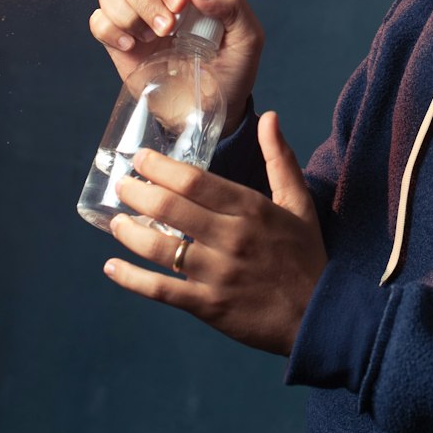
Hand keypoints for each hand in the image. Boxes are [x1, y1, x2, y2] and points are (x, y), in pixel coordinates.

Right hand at [89, 0, 264, 135]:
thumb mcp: (248, 38)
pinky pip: (98, 21)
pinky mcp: (119, 45)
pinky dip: (110, 29)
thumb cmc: (232, 71)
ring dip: (129, 12)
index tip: (182, 4)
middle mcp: (158, 0)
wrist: (211, 112)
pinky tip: (132, 46)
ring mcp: (136, 22)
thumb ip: (233, 6)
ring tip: (153, 39)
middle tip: (169, 26)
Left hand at [103, 112, 326, 356]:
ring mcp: (217, 274)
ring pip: (160, 249)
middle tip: (121, 185)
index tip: (140, 158)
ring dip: (130, 233)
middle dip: (138, 193)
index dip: (161, 168)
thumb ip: (280, 158)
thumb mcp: (300, 202)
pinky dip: (132, 280)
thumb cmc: (306, 255)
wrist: (320, 315)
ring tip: (116, 221)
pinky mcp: (209, 306)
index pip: (195, 182)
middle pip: (171, 210)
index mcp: (251, 209)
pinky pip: (162, 290)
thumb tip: (269, 117)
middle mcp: (231, 238)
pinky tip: (112, 268)